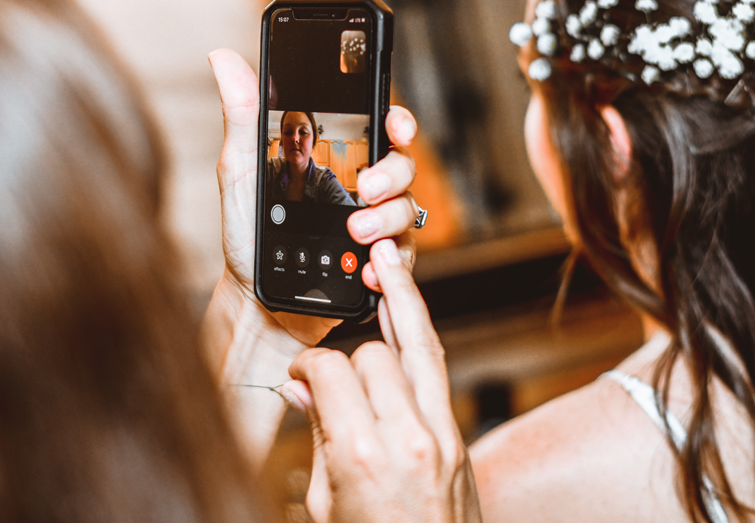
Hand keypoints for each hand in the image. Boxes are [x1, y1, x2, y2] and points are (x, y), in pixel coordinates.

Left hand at [207, 48, 419, 345]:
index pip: (381, 128)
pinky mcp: (379, 265)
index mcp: (338, 159)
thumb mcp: (241, 170)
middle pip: (404, 165)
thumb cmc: (249, 232)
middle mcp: (365, 189)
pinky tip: (370, 267)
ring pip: (407, 210)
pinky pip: (403, 260)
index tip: (395, 123)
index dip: (398, 120)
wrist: (255, 298)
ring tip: (356, 233)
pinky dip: (390, 263)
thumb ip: (242, 114)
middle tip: (365, 188)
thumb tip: (224, 58)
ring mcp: (376, 226)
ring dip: (388, 219)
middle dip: (393, 172)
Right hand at [282, 240, 480, 522]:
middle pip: (371, 353)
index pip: (330, 371)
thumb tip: (302, 390)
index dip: (306, 367)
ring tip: (386, 257)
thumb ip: (320, 437)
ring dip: (397, 303)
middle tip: (324, 368)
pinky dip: (421, 332)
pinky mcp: (459, 439)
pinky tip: (408, 302)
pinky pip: (439, 368)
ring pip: (418, 343)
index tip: (296, 379)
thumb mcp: (328, 505)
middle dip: (343, 351)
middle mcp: (408, 436)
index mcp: (363, 455)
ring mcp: (442, 435)